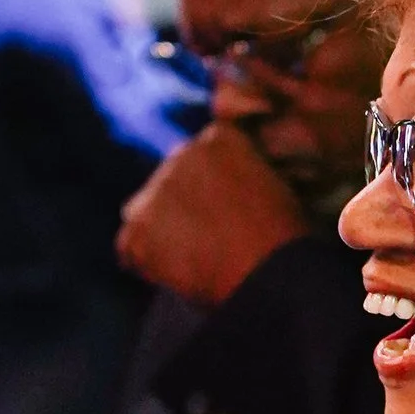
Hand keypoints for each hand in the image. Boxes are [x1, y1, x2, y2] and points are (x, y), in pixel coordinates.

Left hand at [118, 116, 305, 303]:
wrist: (268, 273)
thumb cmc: (285, 237)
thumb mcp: (276, 187)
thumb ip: (246, 174)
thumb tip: (230, 191)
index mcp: (219, 137)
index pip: (202, 154)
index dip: (210, 184)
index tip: (223, 207)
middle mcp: (180, 154)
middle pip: (170, 178)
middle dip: (182, 202)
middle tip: (205, 236)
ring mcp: (153, 191)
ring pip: (145, 209)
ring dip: (160, 227)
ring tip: (188, 257)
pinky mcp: (137, 229)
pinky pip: (129, 246)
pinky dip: (144, 261)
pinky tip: (173, 275)